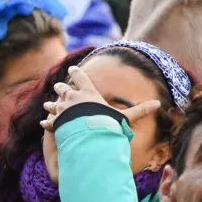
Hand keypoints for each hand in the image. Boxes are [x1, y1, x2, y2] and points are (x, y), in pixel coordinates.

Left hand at [40, 66, 160, 130]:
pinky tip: (43, 123)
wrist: (86, 131)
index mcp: (87, 92)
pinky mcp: (55, 121)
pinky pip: (49, 121)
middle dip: (61, 87)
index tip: (72, 69)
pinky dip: (47, 122)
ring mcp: (62, 108)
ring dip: (51, 104)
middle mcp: (72, 97)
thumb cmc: (105, 121)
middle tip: (58, 86)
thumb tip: (158, 104)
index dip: (76, 73)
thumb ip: (138, 111)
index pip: (81, 78)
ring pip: (54, 104)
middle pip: (64, 89)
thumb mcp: (123, 116)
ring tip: (46, 104)